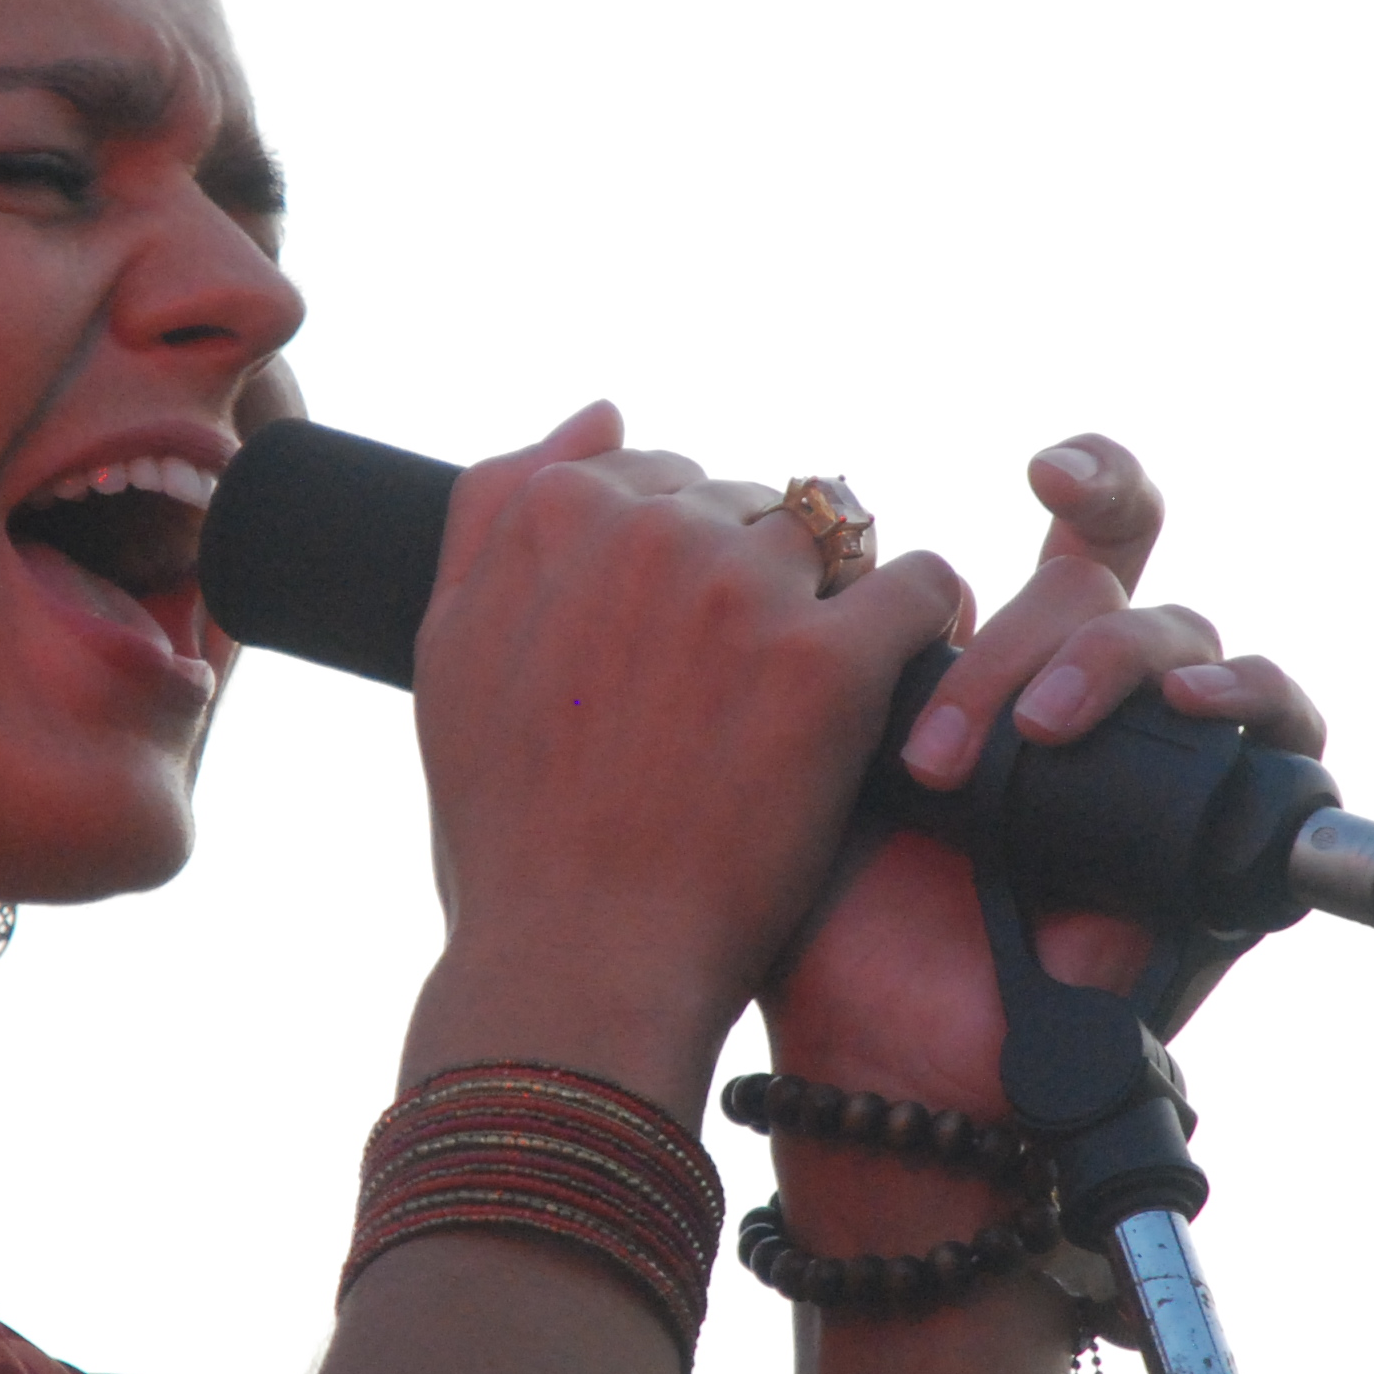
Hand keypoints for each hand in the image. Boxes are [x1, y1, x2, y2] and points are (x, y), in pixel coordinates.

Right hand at [402, 403, 965, 1116]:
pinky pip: (920, 588)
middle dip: (753, 579)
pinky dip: (921, 630)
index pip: (655, 476)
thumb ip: (500, 508)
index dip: (675, 565)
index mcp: (550, 514)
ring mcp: (741, 589)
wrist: (578, 964)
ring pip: (834, 537)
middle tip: (736, 697)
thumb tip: (604, 409)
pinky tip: (890, 694)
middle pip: (748, 504)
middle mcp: (646, 530)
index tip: (673, 654)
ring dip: (833, 601)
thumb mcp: (452, 650)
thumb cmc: (510, 829)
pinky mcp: (830, 661)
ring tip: (809, 703)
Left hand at [760, 436, 1321, 1246]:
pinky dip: (1244, 697)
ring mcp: (1167, 761)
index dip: (1092, 474)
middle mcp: (1100, 698)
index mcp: (1010, 662)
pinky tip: (1187, 710)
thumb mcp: (808, 747)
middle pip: (1112, 583)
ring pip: (1182, 638)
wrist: (884, 1056)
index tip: (1038, 462)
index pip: (1083, 529)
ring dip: (1106, 666)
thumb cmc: (826, 915)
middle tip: (949, 741)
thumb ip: (830, 636)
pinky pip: (1284, 726)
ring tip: (1038, 734)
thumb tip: (824, 530)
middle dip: (1030, 631)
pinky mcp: (1231, 829)